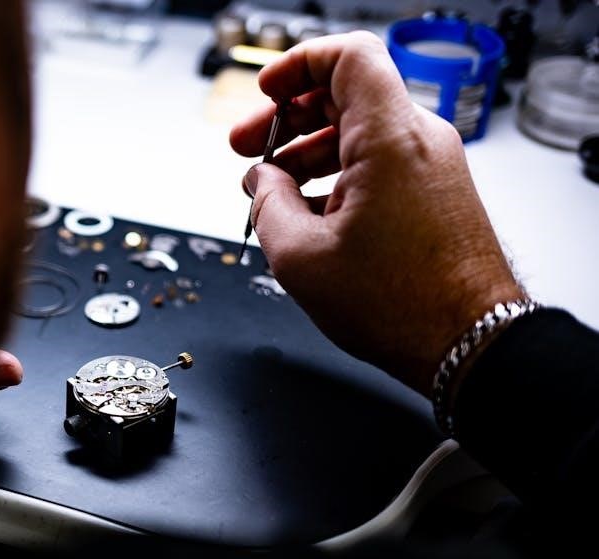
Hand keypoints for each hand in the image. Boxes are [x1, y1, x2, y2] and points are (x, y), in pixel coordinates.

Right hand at [229, 32, 521, 394]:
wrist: (469, 343)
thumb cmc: (402, 306)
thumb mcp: (300, 256)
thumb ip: (266, 203)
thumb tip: (259, 182)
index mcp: (388, 139)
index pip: (346, 57)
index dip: (296, 65)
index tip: (266, 93)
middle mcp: (419, 141)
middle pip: (345, 94)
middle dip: (287, 119)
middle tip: (247, 149)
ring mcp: (432, 166)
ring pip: (359, 131)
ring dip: (308, 152)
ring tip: (270, 191)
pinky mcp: (436, 192)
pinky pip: (379, 163)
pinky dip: (338, 175)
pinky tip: (307, 213)